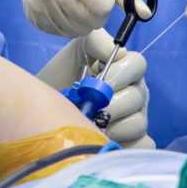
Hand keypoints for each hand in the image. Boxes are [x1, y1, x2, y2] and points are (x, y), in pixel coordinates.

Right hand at [0, 0, 131, 36]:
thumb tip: (144, 14)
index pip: (101, 5)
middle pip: (90, 21)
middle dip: (97, 10)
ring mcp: (36, 3)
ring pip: (77, 31)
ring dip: (84, 17)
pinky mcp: (31, 15)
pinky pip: (62, 32)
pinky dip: (70, 22)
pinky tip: (65, 1)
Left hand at [36, 29, 153, 147]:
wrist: (45, 108)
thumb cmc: (63, 78)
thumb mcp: (76, 51)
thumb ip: (96, 41)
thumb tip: (116, 52)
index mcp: (126, 70)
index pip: (138, 64)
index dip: (119, 72)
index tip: (97, 79)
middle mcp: (136, 93)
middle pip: (137, 97)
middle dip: (110, 104)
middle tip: (90, 108)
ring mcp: (136, 118)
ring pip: (138, 124)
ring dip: (112, 126)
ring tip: (91, 125)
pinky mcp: (133, 142)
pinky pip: (141, 146)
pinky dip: (124, 146)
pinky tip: (104, 140)